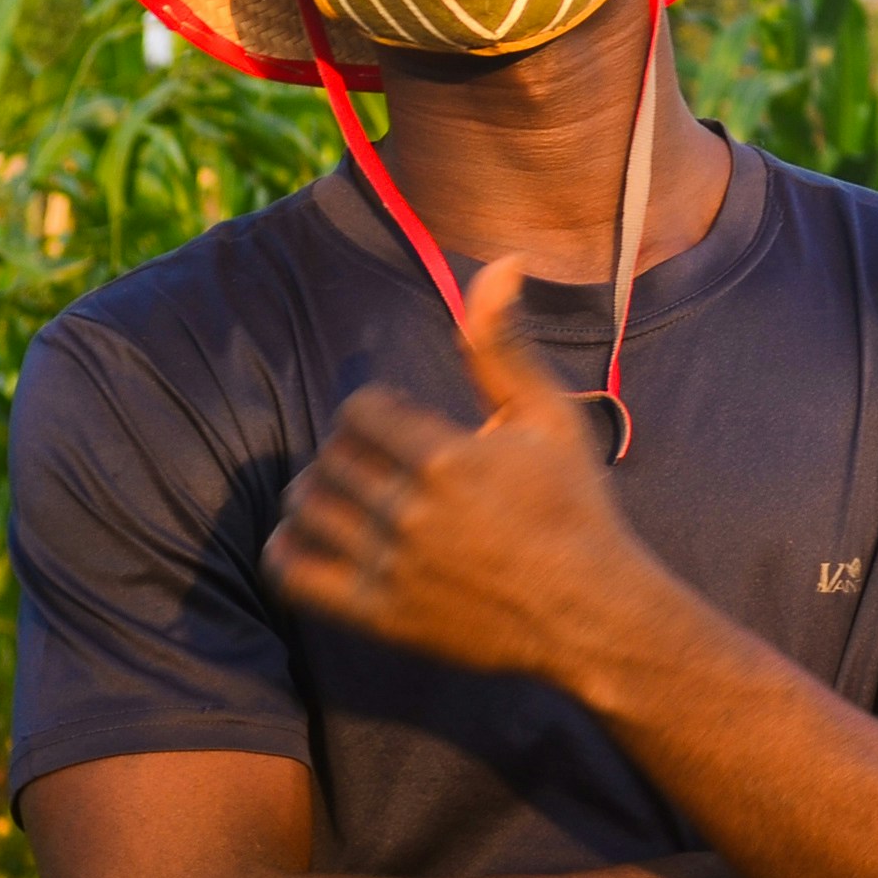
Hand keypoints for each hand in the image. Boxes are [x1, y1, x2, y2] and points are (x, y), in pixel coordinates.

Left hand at [262, 258, 675, 685]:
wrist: (590, 613)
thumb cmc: (574, 506)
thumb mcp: (549, 418)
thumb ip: (505, 344)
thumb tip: (503, 261)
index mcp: (447, 458)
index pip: (359, 412)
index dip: (374, 411)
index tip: (402, 426)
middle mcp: (413, 513)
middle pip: (331, 459)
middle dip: (348, 451)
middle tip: (378, 462)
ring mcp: (394, 567)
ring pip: (309, 510)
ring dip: (317, 493)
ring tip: (347, 495)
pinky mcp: (382, 615)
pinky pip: (296, 575)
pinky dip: (287, 550)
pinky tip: (310, 537)